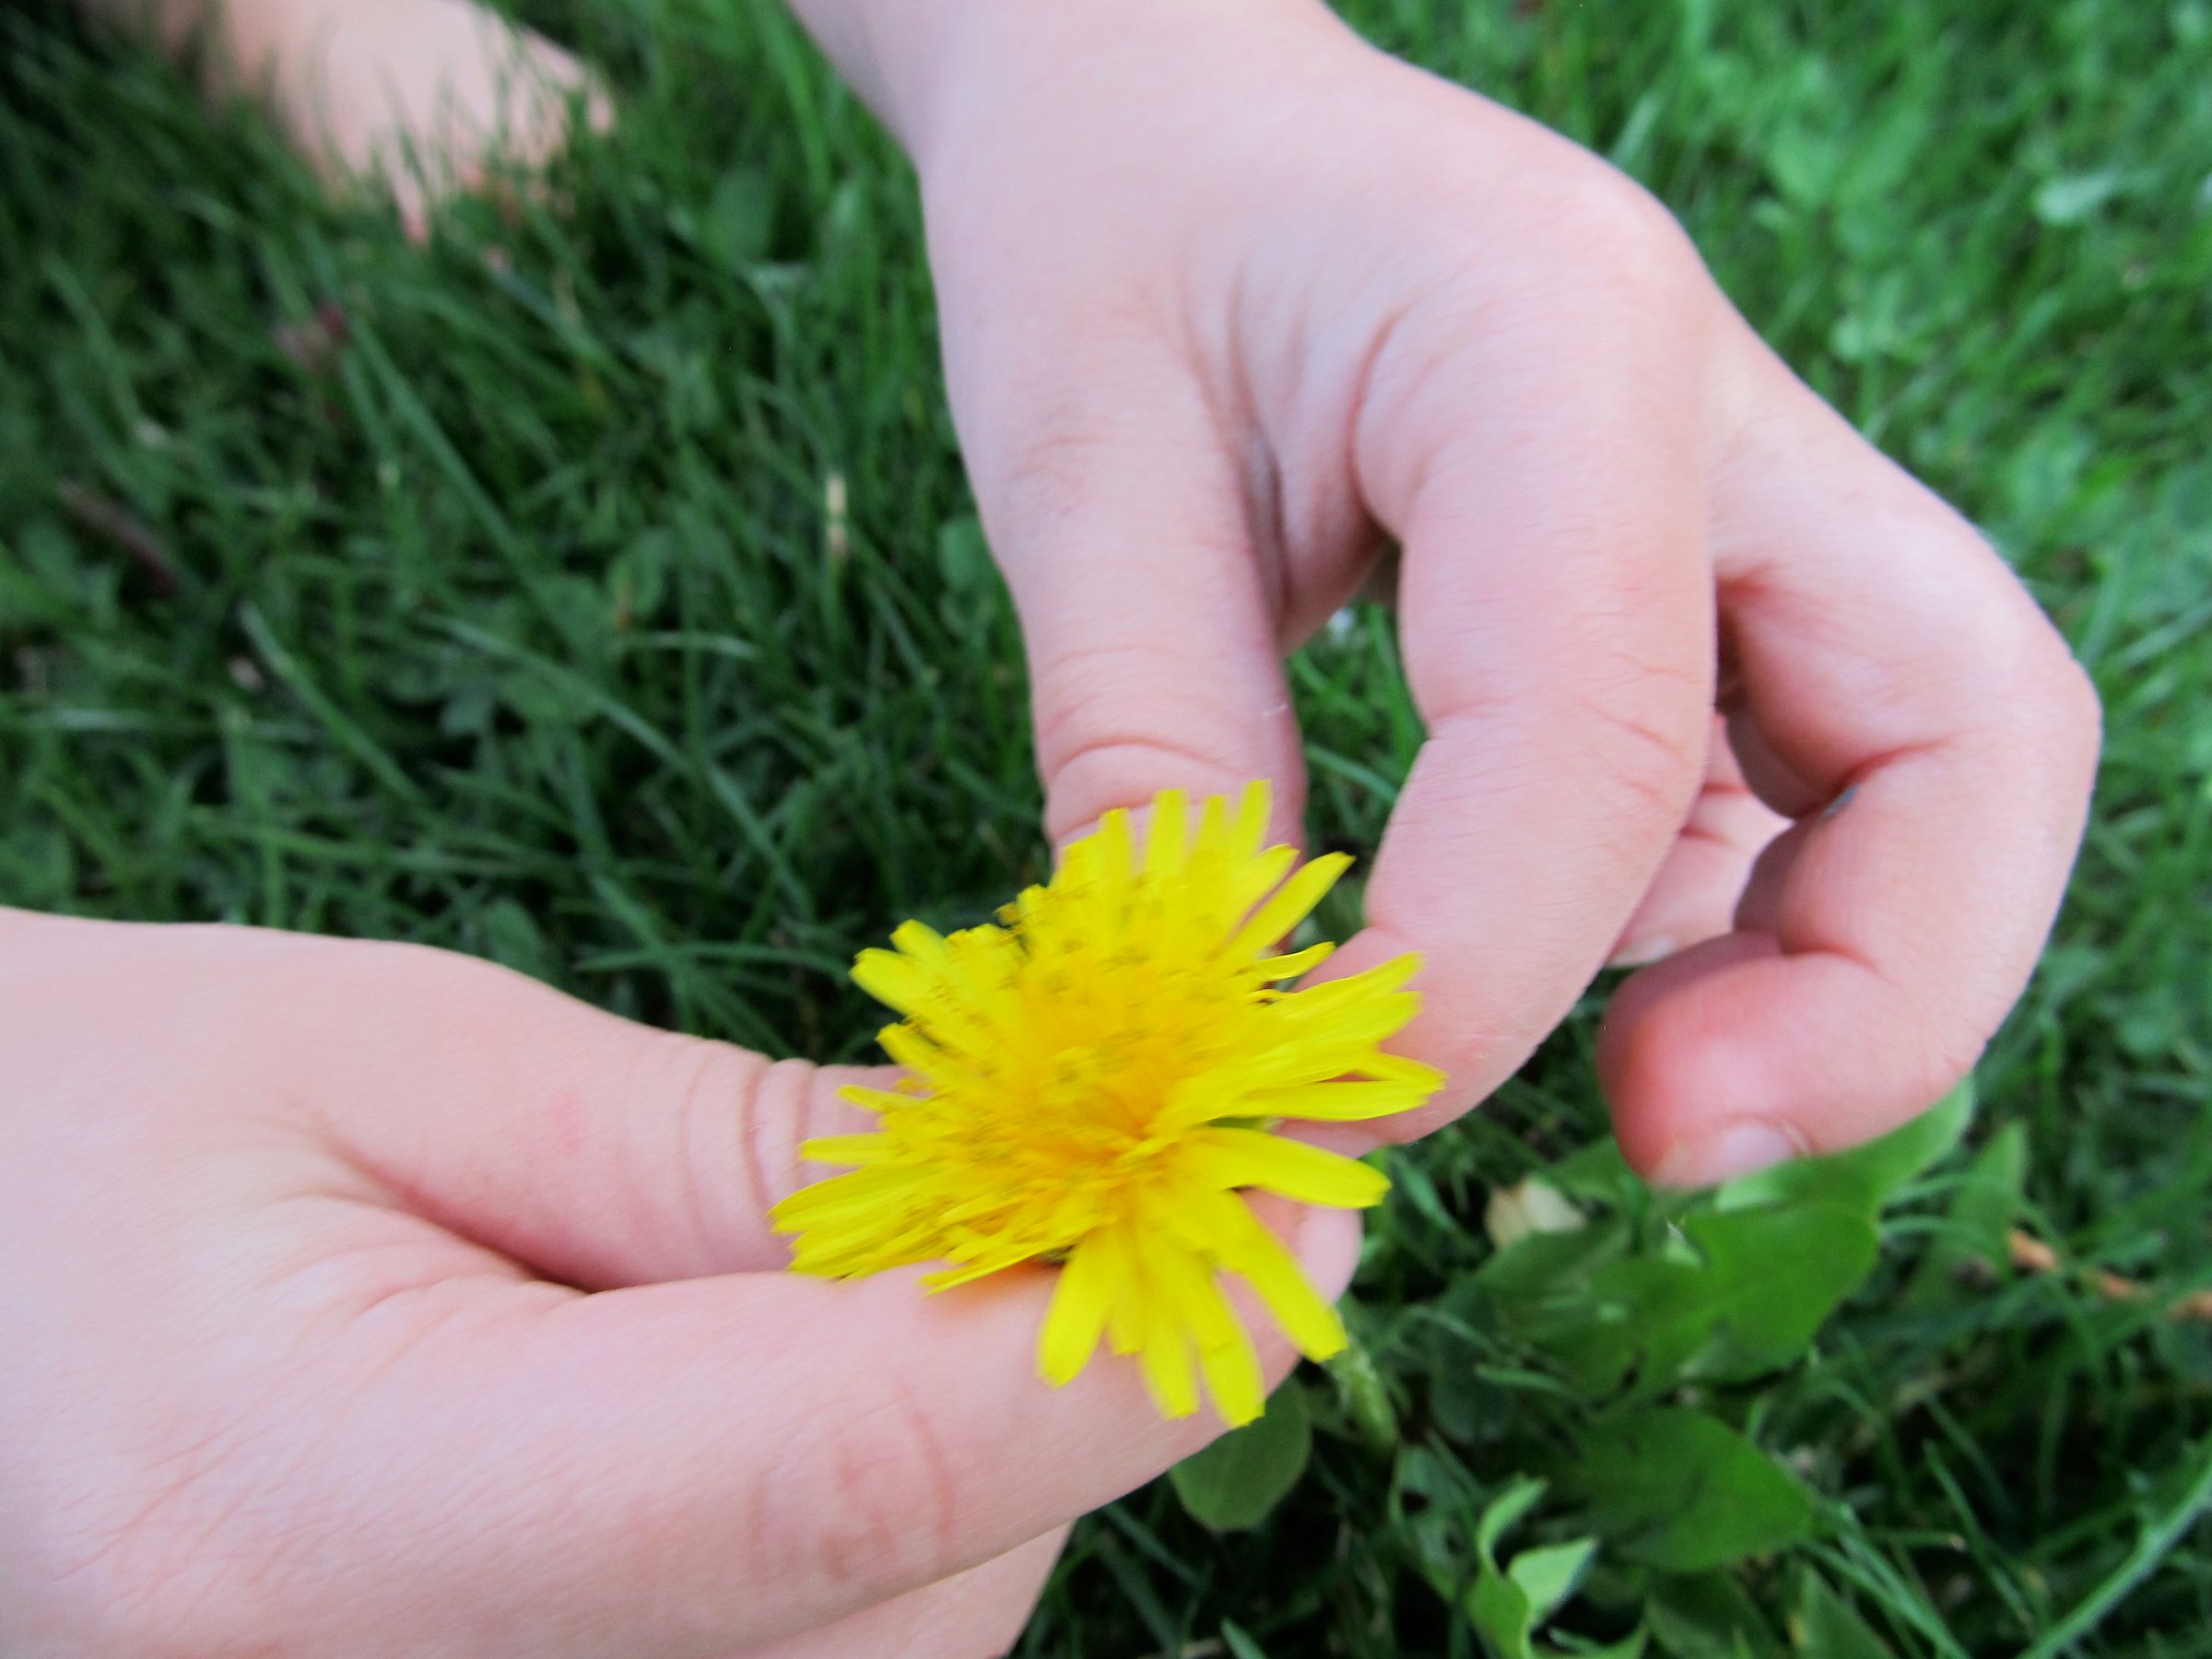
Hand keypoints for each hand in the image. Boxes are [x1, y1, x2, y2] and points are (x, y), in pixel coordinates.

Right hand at [0, 912, 1354, 1655]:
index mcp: (320, 1532)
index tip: (1306, 1206)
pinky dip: (891, 1513)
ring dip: (976, 1444)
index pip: (833, 1470)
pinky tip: (797, 1368)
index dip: (1104, 1346)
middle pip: (910, 1583)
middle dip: (1046, 1367)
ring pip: (909, 1646)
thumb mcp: (393, 1065)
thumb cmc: (87, 1128)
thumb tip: (1046, 1188)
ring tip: (870, 1249)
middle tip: (1083, 1144)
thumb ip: (728, 1160)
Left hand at [866, 0, 2097, 1184]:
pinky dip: (1734, 933)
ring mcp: (1746, 501)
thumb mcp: (1072, 476)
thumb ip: (1153, 759)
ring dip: (1829, 985)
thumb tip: (1237, 1055)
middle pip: (1973, 733)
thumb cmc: (1109, 242)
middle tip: (1654, 1140)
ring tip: (1616, 1093)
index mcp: (1555, 340)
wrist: (1167, 113)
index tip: (1331, 1091)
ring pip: (1942, 774)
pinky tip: (1564, 981)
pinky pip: (1809, 790)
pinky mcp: (1713, 586)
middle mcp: (1720, 418)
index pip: (1606, 710)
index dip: (1484, 960)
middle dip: (1871, 997)